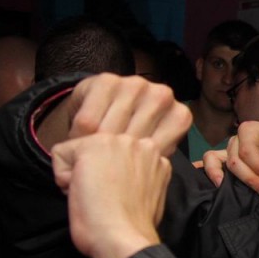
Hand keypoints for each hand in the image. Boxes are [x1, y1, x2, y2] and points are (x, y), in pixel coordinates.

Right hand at [37, 74, 190, 156]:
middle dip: (113, 159)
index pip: (158, 150)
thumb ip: (154, 159)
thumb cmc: (125, 138)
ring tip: (90, 154)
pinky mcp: (107, 81)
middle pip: (133, 142)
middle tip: (101, 166)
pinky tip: (80, 137)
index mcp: (179, 117)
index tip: (124, 169)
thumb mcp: (147, 153)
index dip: (135, 165)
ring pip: (110, 133)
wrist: (94, 111)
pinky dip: (79, 135)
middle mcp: (162, 96)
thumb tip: (149, 176)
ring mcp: (137, 85)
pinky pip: (88, 122)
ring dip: (94, 148)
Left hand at [51, 133, 171, 257]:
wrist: (122, 237)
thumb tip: (120, 174)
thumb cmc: (133, 225)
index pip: (114, 153)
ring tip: (95, 194)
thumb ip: (138, 173)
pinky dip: (62, 176)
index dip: (109, 176)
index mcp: (153, 154)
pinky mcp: (92, 145)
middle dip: (94, 170)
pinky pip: (60, 153)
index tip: (117, 194)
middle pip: (96, 148)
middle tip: (105, 194)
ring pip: (78, 150)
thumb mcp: (148, 191)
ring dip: (80, 172)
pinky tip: (82, 192)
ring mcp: (117, 141)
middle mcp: (139, 142)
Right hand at [204, 121, 258, 194]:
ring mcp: (229, 151)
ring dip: (232, 181)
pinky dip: (209, 172)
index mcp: (250, 130)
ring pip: (223, 165)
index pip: (247, 151)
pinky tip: (213, 185)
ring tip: (241, 193)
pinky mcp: (227, 162)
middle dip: (251, 178)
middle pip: (235, 162)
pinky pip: (210, 163)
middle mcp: (236, 139)